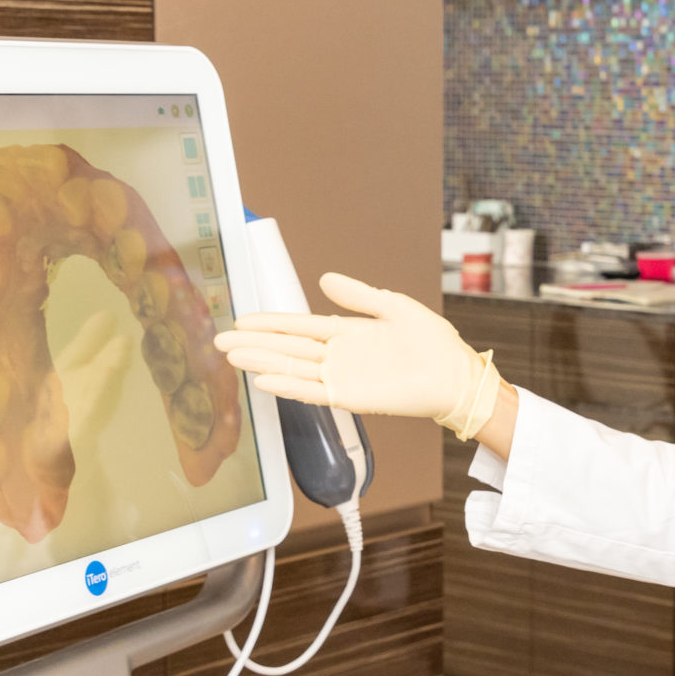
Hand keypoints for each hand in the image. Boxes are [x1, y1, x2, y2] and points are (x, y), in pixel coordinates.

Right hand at [214, 273, 492, 429]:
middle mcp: (338, 356)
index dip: (270, 323)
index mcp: (346, 332)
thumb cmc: (432, 342)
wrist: (455, 374)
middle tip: (219, 341)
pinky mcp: (350, 398)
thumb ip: (358, 294)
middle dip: (254, 343)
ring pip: (292, 368)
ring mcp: (341, 377)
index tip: (241, 319)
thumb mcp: (392, 307)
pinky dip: (288, 386)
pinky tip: (264, 379)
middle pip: (287, 348)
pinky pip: (312, 391)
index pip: (298, 326)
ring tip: (232, 356)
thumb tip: (325, 278)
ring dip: (262, 362)